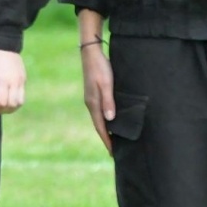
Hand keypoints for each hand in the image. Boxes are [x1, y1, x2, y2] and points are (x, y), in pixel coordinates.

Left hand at [0, 49, 25, 114]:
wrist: (3, 44)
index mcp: (3, 79)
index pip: (2, 103)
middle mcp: (14, 81)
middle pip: (12, 106)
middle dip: (1, 109)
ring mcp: (21, 80)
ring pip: (19, 103)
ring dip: (9, 106)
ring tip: (0, 100)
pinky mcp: (24, 79)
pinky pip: (21, 95)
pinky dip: (13, 99)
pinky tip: (4, 92)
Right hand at [81, 41, 114, 155]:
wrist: (91, 53)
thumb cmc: (100, 68)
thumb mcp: (106, 84)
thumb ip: (108, 102)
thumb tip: (110, 120)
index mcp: (93, 104)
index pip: (100, 127)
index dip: (107, 140)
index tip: (113, 152)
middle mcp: (90, 103)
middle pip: (99, 125)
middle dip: (106, 138)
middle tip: (115, 150)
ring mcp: (91, 98)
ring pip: (99, 118)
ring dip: (105, 129)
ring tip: (114, 138)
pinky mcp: (93, 93)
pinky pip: (99, 111)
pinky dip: (105, 119)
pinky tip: (110, 119)